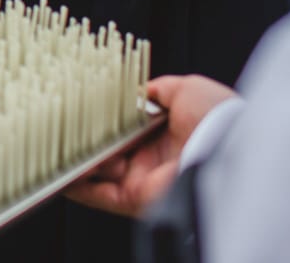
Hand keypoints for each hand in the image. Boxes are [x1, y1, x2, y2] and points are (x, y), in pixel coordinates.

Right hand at [66, 75, 234, 216]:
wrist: (231, 151)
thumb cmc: (217, 119)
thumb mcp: (189, 89)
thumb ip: (159, 89)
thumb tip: (139, 89)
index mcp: (166, 133)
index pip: (124, 126)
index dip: (101, 117)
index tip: (79, 105)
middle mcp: (153, 159)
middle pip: (106, 148)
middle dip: (84, 136)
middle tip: (63, 121)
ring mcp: (143, 180)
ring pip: (96, 171)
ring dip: (76, 156)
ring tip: (58, 138)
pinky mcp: (135, 199)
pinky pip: (96, 195)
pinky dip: (74, 183)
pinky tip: (60, 166)